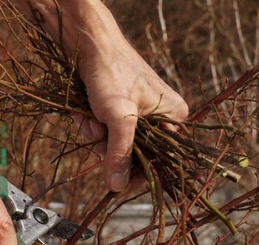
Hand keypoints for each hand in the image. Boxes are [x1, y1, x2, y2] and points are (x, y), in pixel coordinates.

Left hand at [77, 40, 187, 192]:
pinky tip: (86, 112)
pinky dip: (91, 125)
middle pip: (133, 154)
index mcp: (173, 117)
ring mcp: (136, 114)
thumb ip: (120, 153)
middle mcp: (159, 117)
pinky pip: (103, 132)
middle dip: (110, 147)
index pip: (160, 161)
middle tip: (99, 133)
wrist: (88, 43)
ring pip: (114, 144)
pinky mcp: (116, 110)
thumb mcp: (119, 117)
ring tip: (91, 116)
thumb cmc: (112, 73)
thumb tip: (117, 187)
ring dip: (97, 136)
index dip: (138, 175)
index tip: (117, 186)